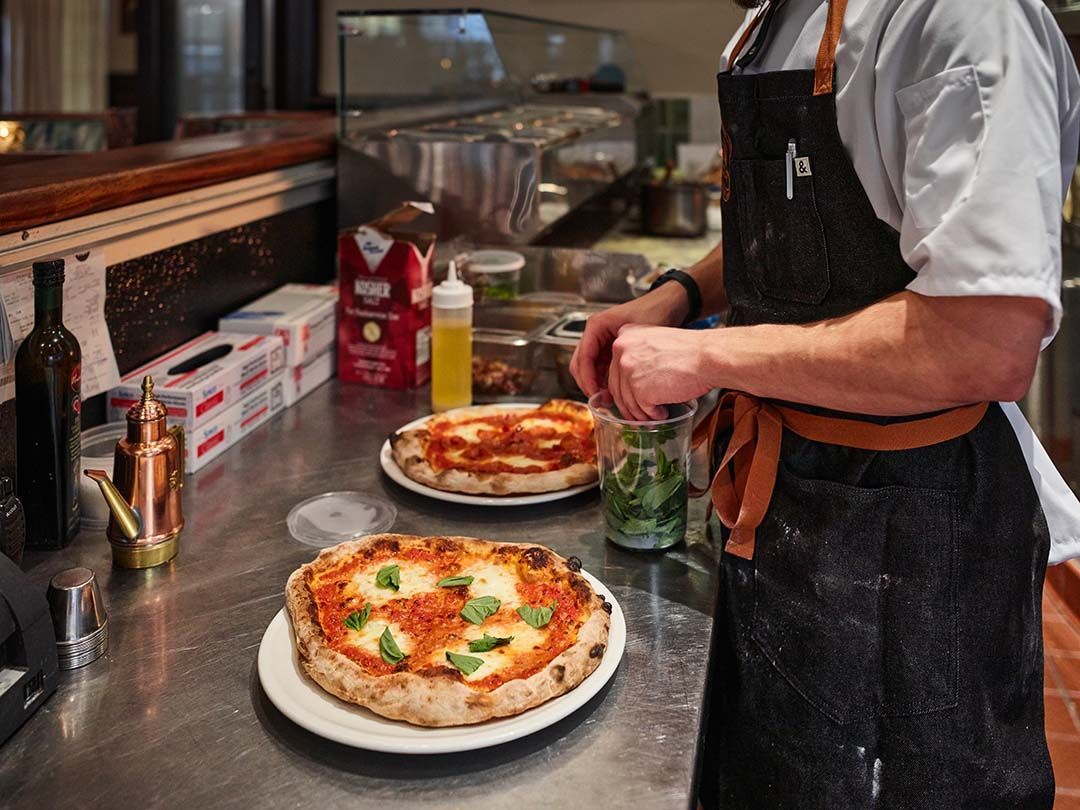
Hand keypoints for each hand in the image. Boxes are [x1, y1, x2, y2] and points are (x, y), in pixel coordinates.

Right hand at [570, 283, 688, 397]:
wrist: (669, 304)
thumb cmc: (655, 311)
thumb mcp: (636, 334)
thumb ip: (622, 356)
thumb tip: (613, 384)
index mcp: (596, 325)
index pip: (582, 358)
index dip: (587, 379)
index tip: (595, 395)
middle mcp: (595, 333)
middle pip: (580, 364)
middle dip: (589, 384)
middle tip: (602, 400)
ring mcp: (601, 341)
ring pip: (589, 368)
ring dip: (596, 384)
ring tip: (610, 398)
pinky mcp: (609, 348)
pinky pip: (601, 367)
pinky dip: (604, 380)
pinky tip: (616, 390)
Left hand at [608, 325, 715, 420]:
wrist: (707, 356)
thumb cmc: (690, 350)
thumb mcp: (656, 341)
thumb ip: (639, 355)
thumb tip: (632, 379)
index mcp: (625, 335)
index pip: (615, 367)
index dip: (623, 386)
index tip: (629, 396)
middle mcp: (621, 351)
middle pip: (616, 387)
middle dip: (628, 404)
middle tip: (640, 413)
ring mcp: (628, 371)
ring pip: (628, 402)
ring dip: (641, 413)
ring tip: (655, 415)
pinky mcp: (640, 390)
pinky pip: (642, 410)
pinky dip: (653, 415)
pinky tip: (663, 414)